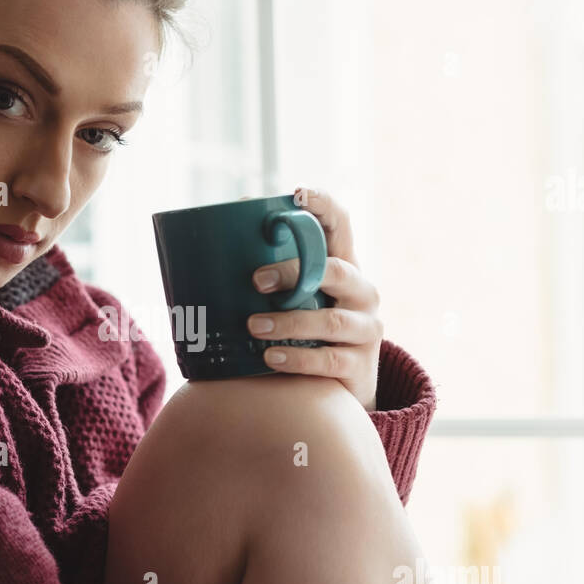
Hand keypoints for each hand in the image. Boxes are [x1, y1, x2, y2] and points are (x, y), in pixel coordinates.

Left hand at [244, 187, 383, 410]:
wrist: (338, 389)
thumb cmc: (305, 333)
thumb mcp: (297, 298)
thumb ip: (271, 273)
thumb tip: (217, 234)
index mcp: (344, 266)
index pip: (341, 225)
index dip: (324, 205)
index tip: (297, 194)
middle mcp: (362, 292)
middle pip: (336, 271)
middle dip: (294, 272)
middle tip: (255, 281)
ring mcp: (365, 329)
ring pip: (331, 321)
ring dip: (289, 322)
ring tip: (253, 326)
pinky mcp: (360, 366)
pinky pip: (329, 360)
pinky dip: (296, 358)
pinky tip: (269, 358)